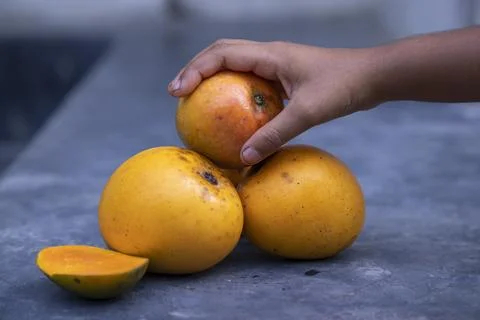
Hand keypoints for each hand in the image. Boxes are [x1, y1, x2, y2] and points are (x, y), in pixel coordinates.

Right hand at [168, 39, 378, 164]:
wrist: (372, 76)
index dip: (195, 70)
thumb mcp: (307, 113)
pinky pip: (251, 78)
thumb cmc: (343, 88)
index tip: (177, 91)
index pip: (222, 54)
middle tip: (178, 93)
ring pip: (234, 63)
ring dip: (212, 77)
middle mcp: (269, 54)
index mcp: (270, 55)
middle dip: (195, 69)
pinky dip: (234, 91)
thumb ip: (274, 135)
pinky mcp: (284, 75)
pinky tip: (231, 111)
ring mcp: (276, 63)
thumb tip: (243, 157)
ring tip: (196, 100)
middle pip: (221, 52)